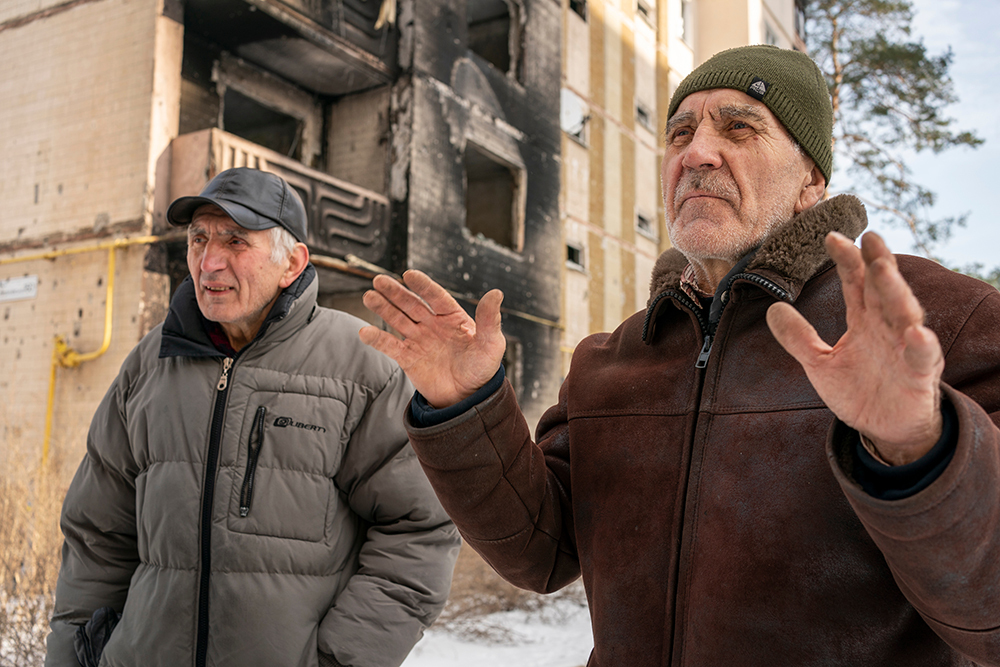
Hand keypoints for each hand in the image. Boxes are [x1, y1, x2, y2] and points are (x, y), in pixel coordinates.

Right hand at [359, 270, 505, 407]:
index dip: (423, 286)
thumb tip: (497, 292)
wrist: (468, 398)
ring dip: (383, 308)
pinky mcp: (408, 358)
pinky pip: (390, 346)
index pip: (435, 297)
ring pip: (397, 320)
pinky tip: (364, 331)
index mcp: (452, 317)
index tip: (409, 274)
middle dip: (395, 292)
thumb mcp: (491, 344)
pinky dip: (377, 339)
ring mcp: (419, 340)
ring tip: (369, 296)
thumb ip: (490, 320)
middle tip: (378, 280)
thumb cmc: (482, 368)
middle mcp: (433, 324)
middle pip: (411, 304)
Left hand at [766, 231, 944, 464]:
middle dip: (877, 263)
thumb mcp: (820, 363)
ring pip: (905, 313)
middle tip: (868, 237)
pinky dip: (921, 344)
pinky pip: (923, 357)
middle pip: (883, 288)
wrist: (884, 429)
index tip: (830, 236)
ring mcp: (905, 348)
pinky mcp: (920, 374)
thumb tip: (771, 309)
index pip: (855, 282)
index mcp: (864, 320)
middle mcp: (887, 327)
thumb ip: (798, 338)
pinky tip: (914, 333)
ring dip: (895, 291)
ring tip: (882, 269)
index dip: (846, 260)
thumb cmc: (857, 390)